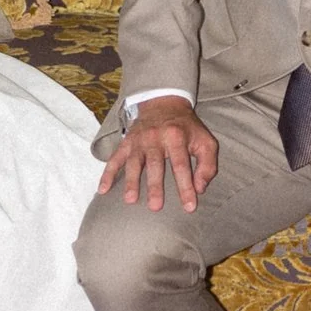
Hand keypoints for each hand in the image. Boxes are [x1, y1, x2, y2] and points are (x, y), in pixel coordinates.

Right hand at [96, 98, 219, 212]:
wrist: (164, 103)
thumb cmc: (187, 128)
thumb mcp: (206, 141)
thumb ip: (208, 165)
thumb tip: (200, 189)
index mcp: (177, 137)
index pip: (181, 165)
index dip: (186, 186)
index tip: (189, 207)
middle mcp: (155, 137)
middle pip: (155, 164)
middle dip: (155, 186)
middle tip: (155, 207)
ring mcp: (139, 140)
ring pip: (133, 162)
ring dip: (131, 181)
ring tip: (130, 200)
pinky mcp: (126, 142)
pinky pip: (115, 158)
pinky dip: (107, 174)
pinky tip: (102, 190)